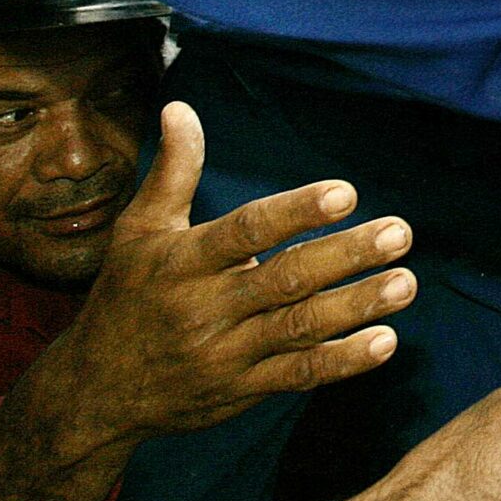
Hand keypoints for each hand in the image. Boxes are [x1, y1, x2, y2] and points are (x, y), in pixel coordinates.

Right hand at [0, 104, 415, 500]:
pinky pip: (297, 374)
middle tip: (400, 232)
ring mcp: (224, 354)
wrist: (95, 393)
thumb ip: (172, 171)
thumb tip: (180, 106)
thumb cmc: (124, 296)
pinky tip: (385, 341)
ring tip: (405, 282)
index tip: (346, 192)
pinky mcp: (241, 391)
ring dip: (357, 306)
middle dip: (346, 256)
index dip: (295, 212)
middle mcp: (204, 308)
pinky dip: (341, 362)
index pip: (245, 232)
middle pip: (285, 280)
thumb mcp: (137, 231)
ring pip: (299, 328)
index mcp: (181, 262)